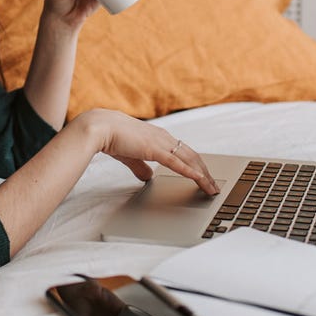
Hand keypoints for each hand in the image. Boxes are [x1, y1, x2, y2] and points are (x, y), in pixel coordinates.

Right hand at [78, 109, 218, 195]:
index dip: (196, 165)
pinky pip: (177, 163)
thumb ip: (140, 166)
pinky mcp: (155, 149)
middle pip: (193, 156)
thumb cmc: (112, 137)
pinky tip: (199, 180)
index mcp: (159, 137)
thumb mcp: (130, 155)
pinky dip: (190, 172)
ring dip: (203, 175)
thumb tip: (148, 177)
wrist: (100, 128)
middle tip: (214, 187)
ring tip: (211, 188)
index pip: (184, 152)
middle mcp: (164, 137)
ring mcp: (161, 142)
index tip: (204, 177)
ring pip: (190, 160)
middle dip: (206, 173)